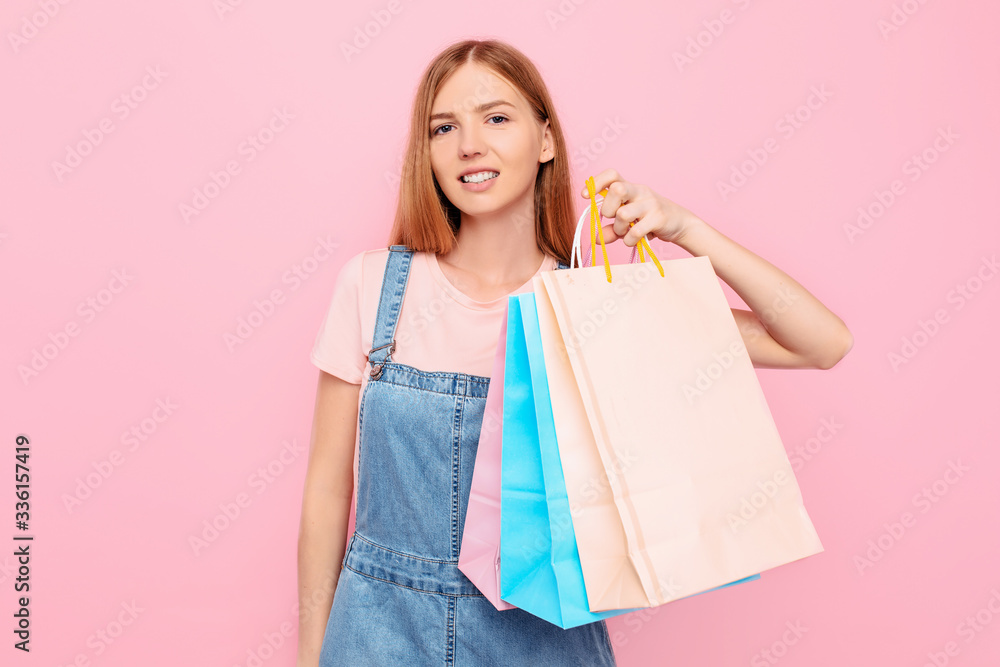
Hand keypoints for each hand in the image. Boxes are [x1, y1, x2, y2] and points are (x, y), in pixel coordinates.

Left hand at [580, 169, 701, 247]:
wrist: (680, 224)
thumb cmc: (649, 221)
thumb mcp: (628, 224)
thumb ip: (611, 230)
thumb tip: (596, 239)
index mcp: (630, 188)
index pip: (612, 174)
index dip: (596, 182)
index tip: (585, 196)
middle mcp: (640, 191)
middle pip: (616, 189)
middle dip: (608, 209)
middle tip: (613, 219)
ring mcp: (650, 203)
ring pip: (623, 214)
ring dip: (618, 229)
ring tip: (624, 233)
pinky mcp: (658, 218)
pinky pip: (635, 231)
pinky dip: (629, 240)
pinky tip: (632, 240)